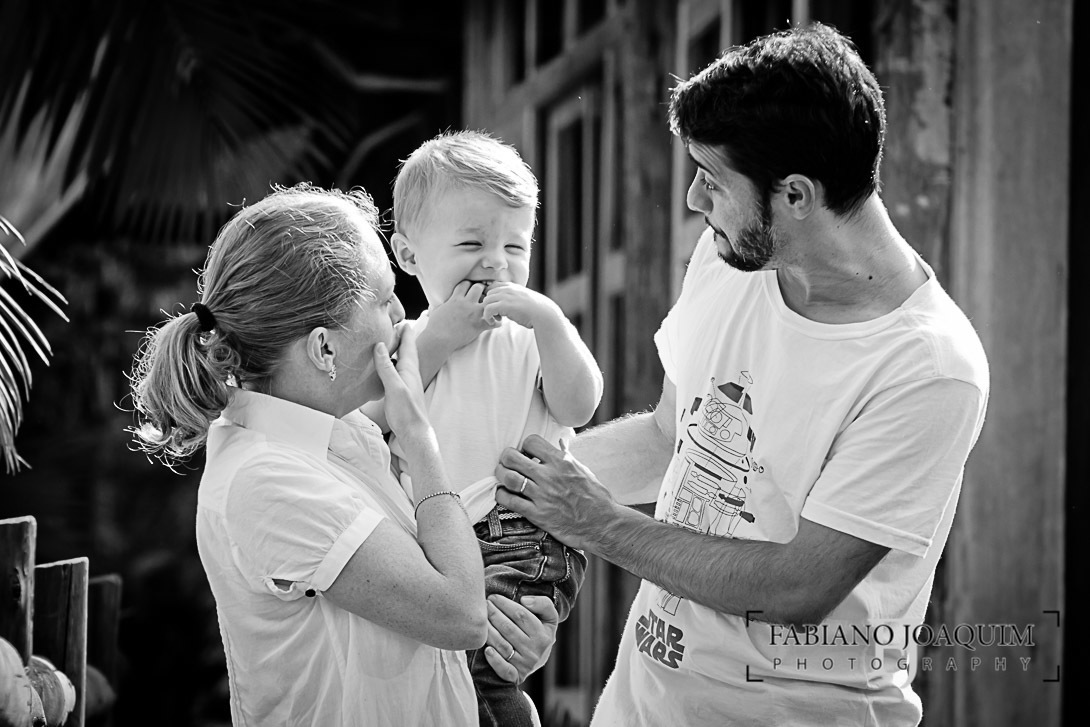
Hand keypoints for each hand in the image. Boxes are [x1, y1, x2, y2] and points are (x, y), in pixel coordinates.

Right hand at [373, 324, 430, 442]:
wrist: (414, 434)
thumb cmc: (407, 412)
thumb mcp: (394, 387)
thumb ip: (387, 366)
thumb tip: (380, 345)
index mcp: (409, 369)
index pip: (408, 345)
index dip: (405, 332)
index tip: (401, 319)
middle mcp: (410, 374)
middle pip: (407, 351)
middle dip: (402, 338)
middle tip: (396, 327)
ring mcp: (407, 383)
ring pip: (403, 362)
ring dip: (397, 351)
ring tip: (390, 343)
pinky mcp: (402, 392)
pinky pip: (398, 373)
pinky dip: (392, 365)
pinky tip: (387, 369)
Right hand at [426, 281, 497, 348]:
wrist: (438, 339)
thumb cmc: (435, 327)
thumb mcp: (436, 310)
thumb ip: (441, 305)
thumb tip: (435, 305)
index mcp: (455, 298)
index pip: (466, 283)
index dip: (469, 286)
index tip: (471, 291)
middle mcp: (465, 303)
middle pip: (479, 287)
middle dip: (482, 291)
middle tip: (483, 297)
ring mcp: (473, 313)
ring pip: (488, 301)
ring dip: (491, 304)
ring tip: (492, 309)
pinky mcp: (478, 325)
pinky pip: (494, 321)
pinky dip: (496, 322)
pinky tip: (495, 323)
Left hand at [482, 282, 560, 329]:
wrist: (544, 314)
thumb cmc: (535, 311)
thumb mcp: (522, 300)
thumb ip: (512, 299)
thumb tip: (505, 306)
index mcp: (511, 286)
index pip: (492, 287)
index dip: (492, 298)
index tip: (497, 308)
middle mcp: (507, 289)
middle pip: (487, 294)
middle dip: (488, 305)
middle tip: (496, 316)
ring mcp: (506, 296)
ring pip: (485, 301)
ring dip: (487, 312)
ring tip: (496, 320)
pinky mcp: (505, 305)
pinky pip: (487, 309)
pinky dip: (488, 317)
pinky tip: (495, 323)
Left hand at [483, 594, 558, 683]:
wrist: (539, 659)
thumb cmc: (540, 633)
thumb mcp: (549, 618)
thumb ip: (543, 604)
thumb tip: (524, 600)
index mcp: (544, 635)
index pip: (521, 615)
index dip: (506, 604)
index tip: (494, 597)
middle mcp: (535, 651)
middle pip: (509, 629)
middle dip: (494, 614)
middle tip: (484, 605)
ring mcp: (525, 665)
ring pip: (504, 646)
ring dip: (490, 632)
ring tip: (481, 620)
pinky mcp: (516, 676)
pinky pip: (504, 670)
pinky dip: (495, 661)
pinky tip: (486, 649)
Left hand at [494, 435, 613, 551]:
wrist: (603, 524)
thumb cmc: (596, 497)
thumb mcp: (584, 470)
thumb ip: (569, 456)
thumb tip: (562, 442)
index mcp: (562, 462)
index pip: (531, 442)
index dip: (524, 446)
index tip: (525, 453)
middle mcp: (550, 476)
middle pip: (513, 458)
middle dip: (506, 457)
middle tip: (506, 462)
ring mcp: (543, 496)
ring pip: (508, 478)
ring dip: (501, 475)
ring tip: (502, 476)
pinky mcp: (538, 515)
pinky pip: (510, 501)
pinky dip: (502, 496)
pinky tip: (504, 494)